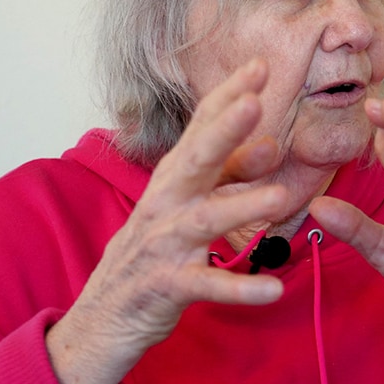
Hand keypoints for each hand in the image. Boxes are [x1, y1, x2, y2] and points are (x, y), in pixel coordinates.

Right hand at [47, 58, 287, 383]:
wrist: (102, 317)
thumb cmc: (155, 251)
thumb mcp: (192, 206)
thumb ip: (232, 176)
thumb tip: (273, 144)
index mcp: (175, 177)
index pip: (201, 127)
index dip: (228, 96)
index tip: (260, 65)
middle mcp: (166, 202)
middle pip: (196, 159)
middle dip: (224, 130)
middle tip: (254, 103)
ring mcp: (164, 244)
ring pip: (204, 219)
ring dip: (241, 206)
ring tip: (281, 197)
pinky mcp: (166, 286)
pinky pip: (206, 286)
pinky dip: (238, 289)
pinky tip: (272, 289)